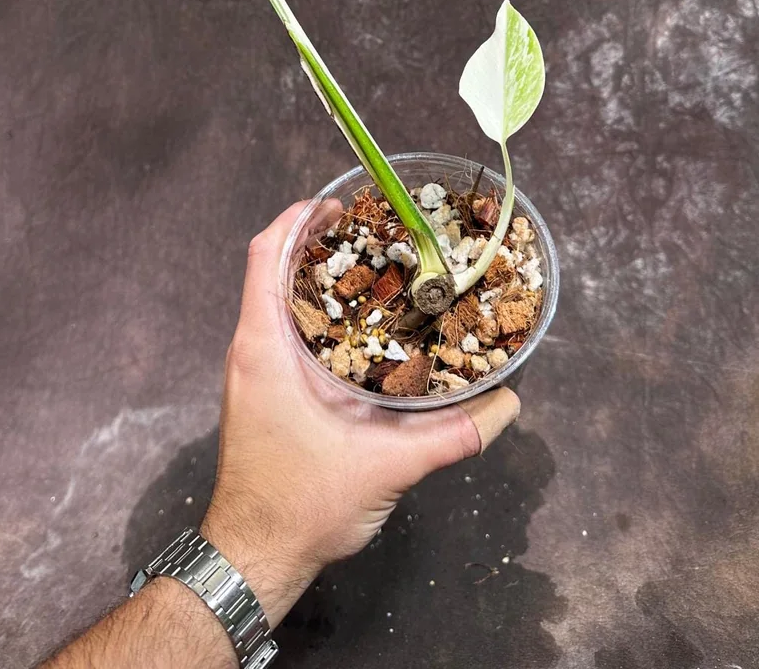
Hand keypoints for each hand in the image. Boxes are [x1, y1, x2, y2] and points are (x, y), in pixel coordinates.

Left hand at [200, 198, 520, 624]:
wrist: (253, 557)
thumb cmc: (302, 504)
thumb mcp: (387, 465)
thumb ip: (453, 434)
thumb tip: (508, 404)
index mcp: (264, 347)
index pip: (267, 255)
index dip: (297, 218)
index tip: (336, 202)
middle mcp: (250, 350)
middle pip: (273, 269)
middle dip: (316, 241)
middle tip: (370, 229)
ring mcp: (252, 372)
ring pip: (276, 301)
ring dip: (314, 277)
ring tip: (370, 267)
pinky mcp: (260, 393)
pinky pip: (280, 330)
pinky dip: (313, 312)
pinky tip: (357, 327)